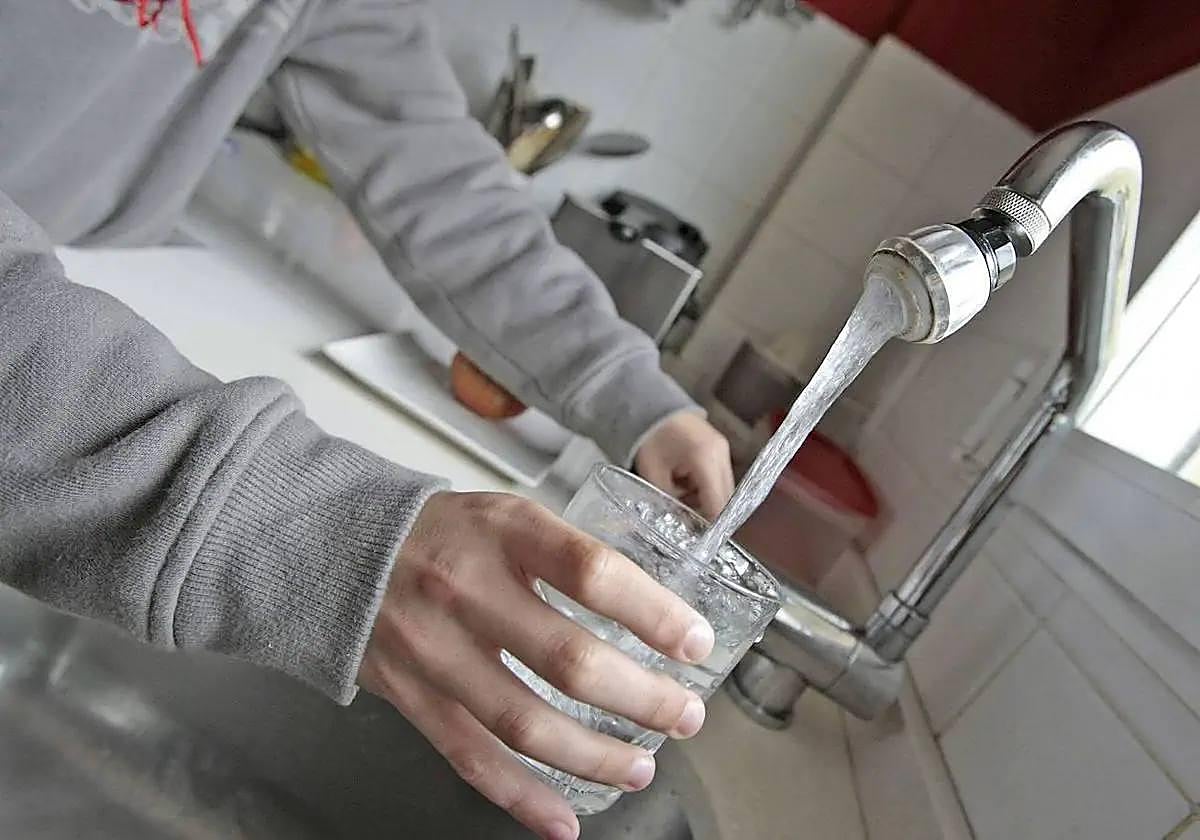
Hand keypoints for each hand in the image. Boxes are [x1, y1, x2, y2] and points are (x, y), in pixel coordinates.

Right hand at [358, 492, 714, 839]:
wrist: (333, 547)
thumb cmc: (441, 533)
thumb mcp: (507, 515)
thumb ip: (568, 556)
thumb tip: (650, 609)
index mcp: (504, 533)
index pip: (593, 573)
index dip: (653, 613)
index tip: (694, 643)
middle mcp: (467, 590)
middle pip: (568, 660)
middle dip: (642, 698)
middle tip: (685, 716)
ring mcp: (435, 649)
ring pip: (525, 722)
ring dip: (594, 756)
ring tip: (640, 766)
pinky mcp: (411, 696)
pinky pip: (472, 758)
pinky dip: (522, 796)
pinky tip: (563, 819)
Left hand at [635, 412, 734, 519]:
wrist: (650, 406)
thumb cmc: (648, 438)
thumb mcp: (653, 475)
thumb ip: (670, 502)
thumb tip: (683, 523)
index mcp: (704, 458)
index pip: (718, 502)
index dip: (712, 524)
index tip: (702, 540)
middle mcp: (721, 454)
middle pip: (726, 498)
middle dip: (710, 514)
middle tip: (691, 527)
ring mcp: (723, 450)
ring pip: (725, 489)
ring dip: (707, 501)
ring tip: (681, 501)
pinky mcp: (720, 449)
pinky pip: (719, 478)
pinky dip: (705, 488)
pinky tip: (685, 487)